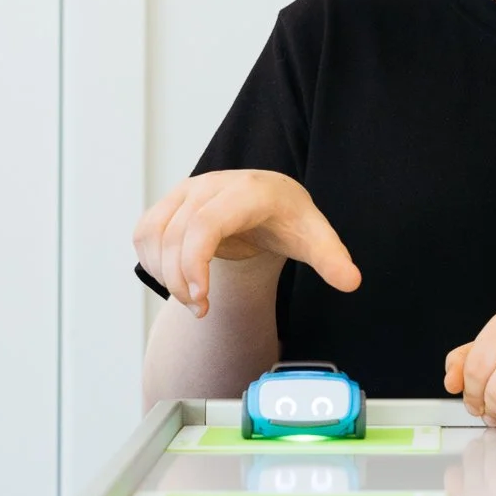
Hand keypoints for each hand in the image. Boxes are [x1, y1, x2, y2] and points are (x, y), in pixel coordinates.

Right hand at [132, 168, 359, 317]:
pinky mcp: (169, 203)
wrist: (271, 199)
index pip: (206, 223)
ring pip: (154, 234)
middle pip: (177, 235)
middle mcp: (212, 185)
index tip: (202, 300)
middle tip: (202, 310)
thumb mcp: (315, 236)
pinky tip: (177, 281)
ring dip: (164, 273)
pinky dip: (152, 262)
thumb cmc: (290, 218)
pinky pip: (144, 233)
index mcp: (248, 191)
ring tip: (193, 299)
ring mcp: (186, 191)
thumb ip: (331, 258)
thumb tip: (352, 281)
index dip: (196, 262)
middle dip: (182, 280)